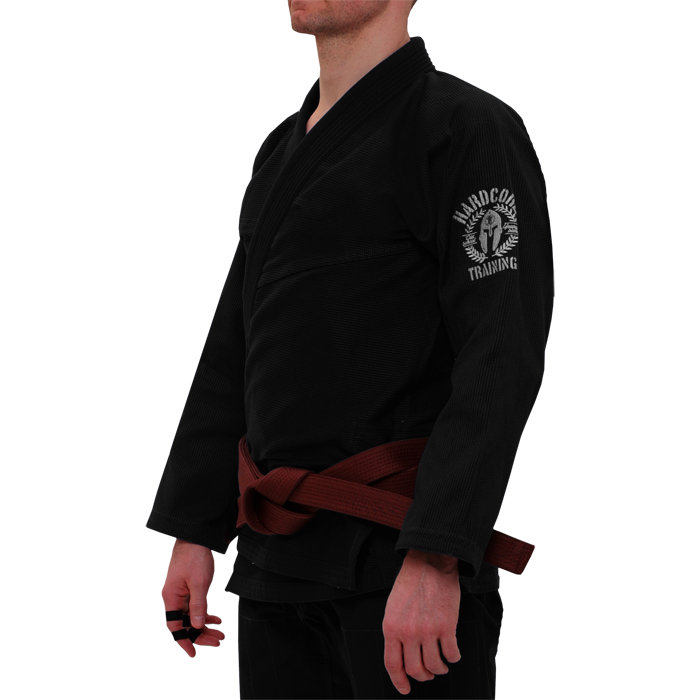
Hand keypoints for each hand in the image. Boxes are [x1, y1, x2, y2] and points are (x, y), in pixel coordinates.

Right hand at [162, 539, 224, 656]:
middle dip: (200, 633)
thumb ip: (197, 605)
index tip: (193, 651)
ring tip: (219, 634)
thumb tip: (198, 626)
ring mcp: (181, 592)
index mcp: (172, 597)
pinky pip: (194, 606)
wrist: (196, 538)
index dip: (184, 639)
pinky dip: (204, 613)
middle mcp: (174, 597)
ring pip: (191, 615)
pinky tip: (215, 620)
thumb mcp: (198, 582)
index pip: (175, 626)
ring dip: (204, 625)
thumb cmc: (194, 557)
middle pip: (185, 622)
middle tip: (216, 641)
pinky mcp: (188, 587)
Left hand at [382, 550, 461, 694]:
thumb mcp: (393, 607)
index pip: (392, 664)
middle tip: (428, 673)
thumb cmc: (410, 582)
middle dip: (423, 676)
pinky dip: (453, 658)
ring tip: (441, 664)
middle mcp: (408, 632)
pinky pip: (451, 654)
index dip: (399, 681)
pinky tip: (453, 653)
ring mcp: (428, 631)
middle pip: (415, 670)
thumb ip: (395, 631)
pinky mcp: (446, 626)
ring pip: (434, 666)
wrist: (429, 563)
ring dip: (439, 669)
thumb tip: (400, 654)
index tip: (405, 689)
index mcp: (391, 628)